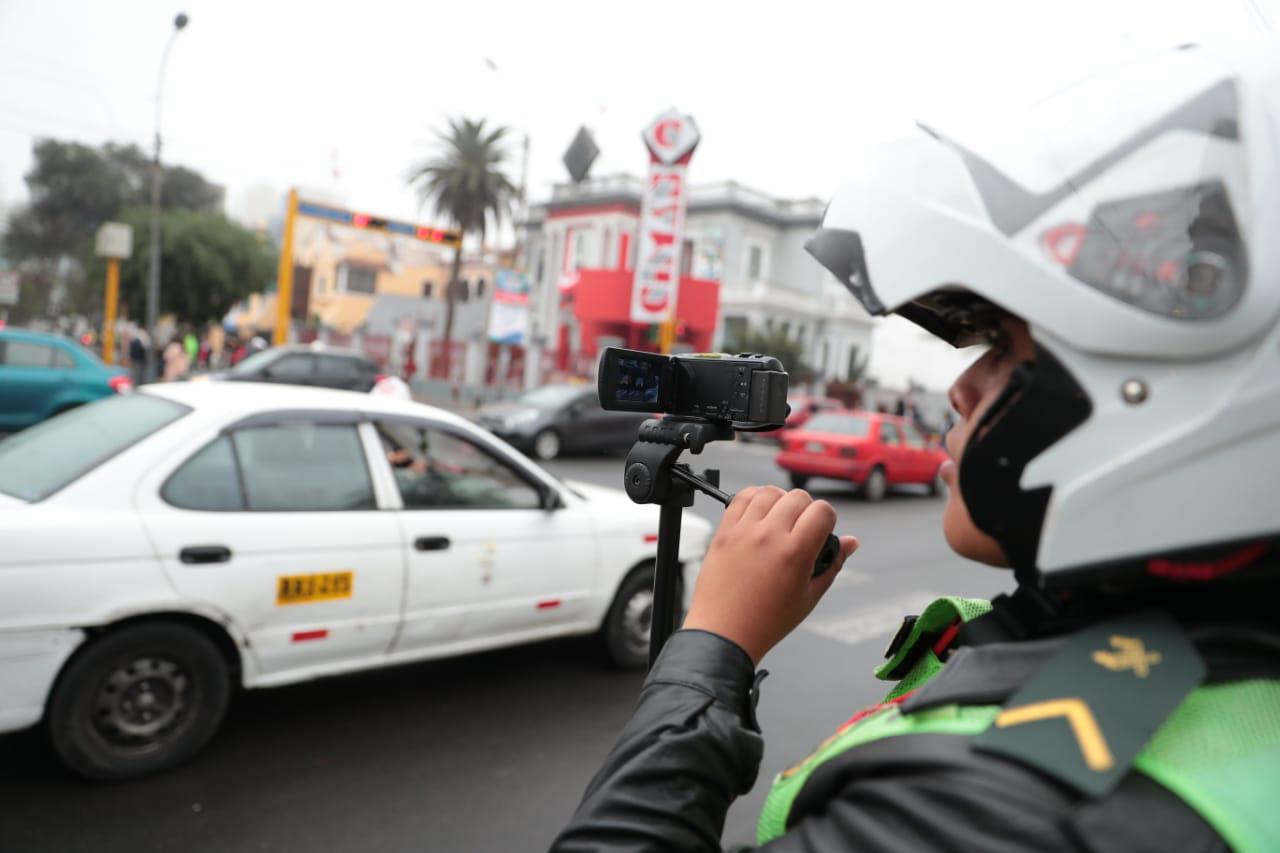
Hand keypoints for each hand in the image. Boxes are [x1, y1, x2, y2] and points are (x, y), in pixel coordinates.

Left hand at [683, 487, 858, 664]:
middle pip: (798, 497)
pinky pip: (741, 497)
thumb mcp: (809, 596)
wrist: (724, 632)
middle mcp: (769, 536)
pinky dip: (754, 498)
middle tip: (801, 530)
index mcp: (795, 553)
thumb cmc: (767, 621)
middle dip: (806, 509)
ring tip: (780, 521)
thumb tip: (851, 542)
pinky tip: (759, 513)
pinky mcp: (724, 532)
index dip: (828, 519)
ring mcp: (744, 531)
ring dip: (781, 501)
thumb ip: (832, 564)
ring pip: (770, 492)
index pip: (822, 510)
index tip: (822, 531)